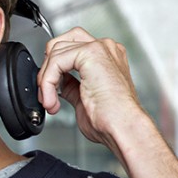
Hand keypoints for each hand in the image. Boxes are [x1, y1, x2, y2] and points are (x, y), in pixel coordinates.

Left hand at [37, 26, 177, 177]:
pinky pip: (59, 59)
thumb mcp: (84, 106)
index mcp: (105, 59)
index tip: (46, 92)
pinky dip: (50, 82)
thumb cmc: (115, 130)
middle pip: (61, 38)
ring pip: (56, 46)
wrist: (131, 139)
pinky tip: (55, 104)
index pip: (69, 46)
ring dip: (47, 77)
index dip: (52, 66)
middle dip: (47, 66)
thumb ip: (70, 91)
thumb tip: (53, 92)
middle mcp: (107, 49)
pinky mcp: (97, 57)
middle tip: (48, 97)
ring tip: (52, 104)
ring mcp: (104, 50)